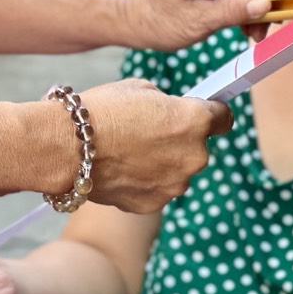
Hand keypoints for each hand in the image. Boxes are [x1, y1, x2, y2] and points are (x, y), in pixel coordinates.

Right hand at [75, 77, 234, 212]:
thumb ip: (166, 104)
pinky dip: (145, 181)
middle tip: (149, 132)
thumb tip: (172, 114)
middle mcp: (194, 156)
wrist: (67, 147)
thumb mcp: (140, 89)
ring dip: (163, 163)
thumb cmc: (101, 111)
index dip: (213, 115)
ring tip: (129, 152)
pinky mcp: (154, 204)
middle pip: (198, 147)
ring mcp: (175, 184)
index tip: (205, 114)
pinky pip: (158, 189)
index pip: (224, 119)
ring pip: (177, 171)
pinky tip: (121, 169)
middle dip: (180, 140)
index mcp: (195, 121)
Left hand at [118, 0, 279, 51]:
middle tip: (268, 30)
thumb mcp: (197, 22)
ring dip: (256, 9)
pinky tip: (246, 29)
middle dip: (263, 2)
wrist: (137, 23)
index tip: (285, 6)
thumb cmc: (159, 22)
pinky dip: (245, 9)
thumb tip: (265, 6)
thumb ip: (232, 12)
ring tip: (254, 36)